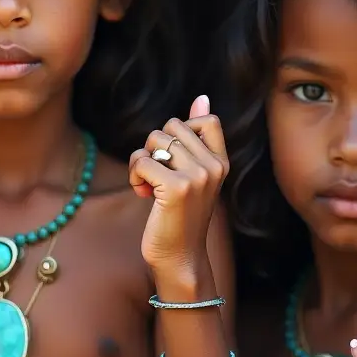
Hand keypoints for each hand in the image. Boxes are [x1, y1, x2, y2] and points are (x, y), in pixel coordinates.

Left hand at [129, 95, 228, 280]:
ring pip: (154, 140)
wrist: (180, 258)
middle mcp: (213, 167)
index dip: (181, 132)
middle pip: (170, 127)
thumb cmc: (180, 217)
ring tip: (148, 185)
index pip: (207, 120)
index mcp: (221, 162)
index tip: (174, 160)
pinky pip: (142, 160)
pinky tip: (142, 193)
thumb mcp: (193, 176)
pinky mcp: (176, 187)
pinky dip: (135, 175)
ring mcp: (197, 176)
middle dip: (154, 148)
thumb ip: (197, 139)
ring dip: (141, 161)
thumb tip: (202, 98)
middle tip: (156, 175)